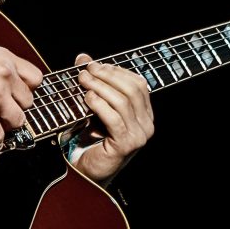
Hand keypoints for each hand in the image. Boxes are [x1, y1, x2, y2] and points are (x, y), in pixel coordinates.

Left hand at [69, 53, 154, 183]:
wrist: (88, 171)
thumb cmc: (92, 139)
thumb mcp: (95, 106)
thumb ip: (93, 82)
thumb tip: (83, 57)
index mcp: (144, 114)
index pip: (138, 84)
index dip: (117, 71)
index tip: (96, 65)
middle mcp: (147, 124)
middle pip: (132, 89)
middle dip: (107, 76)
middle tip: (86, 70)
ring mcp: (139, 135)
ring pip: (123, 101)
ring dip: (100, 87)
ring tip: (83, 81)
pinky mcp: (126, 144)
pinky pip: (114, 118)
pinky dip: (99, 104)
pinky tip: (87, 99)